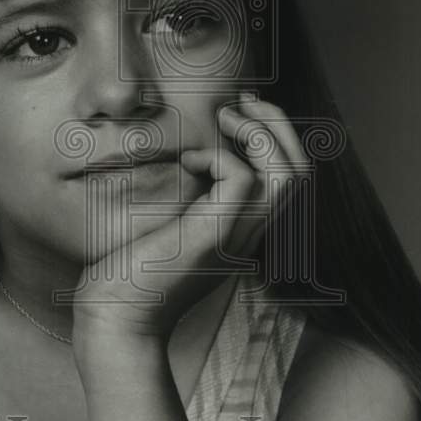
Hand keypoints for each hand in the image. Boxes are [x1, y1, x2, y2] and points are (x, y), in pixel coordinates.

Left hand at [71, 94, 307, 353]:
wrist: (118, 318)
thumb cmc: (136, 274)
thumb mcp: (177, 227)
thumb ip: (198, 199)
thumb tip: (197, 155)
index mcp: (249, 230)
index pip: (295, 177)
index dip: (279, 136)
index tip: (244, 110)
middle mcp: (253, 234)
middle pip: (302, 170)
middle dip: (279, 124)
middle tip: (242, 102)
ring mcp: (237, 237)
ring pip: (290, 175)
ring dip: (262, 134)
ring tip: (226, 117)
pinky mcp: (212, 236)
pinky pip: (242, 182)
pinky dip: (221, 158)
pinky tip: (190, 160)